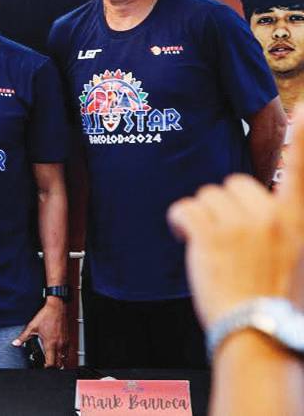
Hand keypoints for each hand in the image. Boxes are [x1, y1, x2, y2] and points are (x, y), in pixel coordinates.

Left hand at [12, 298, 67, 367]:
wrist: (56, 308)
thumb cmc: (46, 316)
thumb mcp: (32, 327)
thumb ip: (23, 337)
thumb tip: (15, 343)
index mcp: (50, 343)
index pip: (51, 363)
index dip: (46, 368)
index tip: (42, 367)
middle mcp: (59, 345)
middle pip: (59, 363)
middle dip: (53, 366)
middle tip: (46, 364)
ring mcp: (65, 343)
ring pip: (64, 358)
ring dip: (58, 361)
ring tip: (50, 359)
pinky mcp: (68, 340)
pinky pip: (66, 352)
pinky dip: (62, 354)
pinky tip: (56, 351)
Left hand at [167, 173, 303, 326]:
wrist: (259, 331)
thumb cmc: (275, 304)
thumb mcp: (296, 259)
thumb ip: (282, 229)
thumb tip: (267, 219)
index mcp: (299, 222)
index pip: (301, 171)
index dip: (303, 138)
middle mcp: (273, 216)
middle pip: (235, 184)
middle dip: (226, 206)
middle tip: (227, 239)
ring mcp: (242, 224)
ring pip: (208, 196)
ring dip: (203, 216)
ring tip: (212, 248)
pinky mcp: (211, 233)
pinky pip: (185, 209)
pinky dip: (180, 223)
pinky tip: (188, 240)